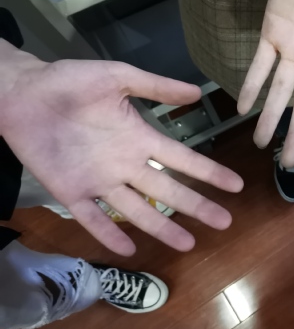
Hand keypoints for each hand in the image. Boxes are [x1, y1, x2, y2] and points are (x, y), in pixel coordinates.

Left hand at [0, 54, 242, 255]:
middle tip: (223, 222)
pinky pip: (93, 218)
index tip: (235, 186)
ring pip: (137, 211)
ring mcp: (100, 181)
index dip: (209, 173)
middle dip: (197, 206)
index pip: (182, 160)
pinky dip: (108, 234)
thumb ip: (157, 87)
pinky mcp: (70, 192)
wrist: (23, 94)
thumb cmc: (71, 82)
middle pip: (168, 191)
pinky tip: (128, 251)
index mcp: (140, 138)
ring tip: (188, 244)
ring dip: (162, 228)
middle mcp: (126, 165)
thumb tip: (198, 92)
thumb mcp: (120, 77)